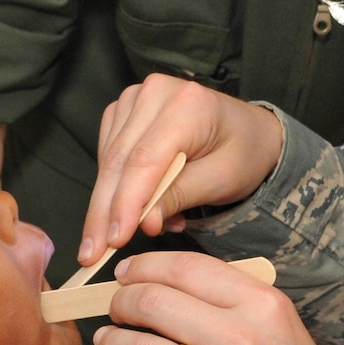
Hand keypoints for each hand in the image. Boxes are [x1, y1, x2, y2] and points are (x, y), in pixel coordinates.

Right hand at [78, 75, 286, 265]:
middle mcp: (156, 92)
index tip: (114, 239)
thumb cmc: (242, 152)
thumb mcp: (222, 180)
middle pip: (118, 160)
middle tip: (94, 252)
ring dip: (110, 203)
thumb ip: (180, 197)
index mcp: (187, 104)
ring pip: (107, 159)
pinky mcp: (124, 110)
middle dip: (104, 211)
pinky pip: (107, 154)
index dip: (125, 203)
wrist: (249, 131)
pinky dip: (116, 186)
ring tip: (136, 229)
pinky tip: (137, 205)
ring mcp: (136, 98)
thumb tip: (143, 223)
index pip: (144, 160)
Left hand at [93, 250, 343, 344]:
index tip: (127, 274)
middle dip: (121, 302)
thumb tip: (166, 281)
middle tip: (115, 308)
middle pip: (153, 302)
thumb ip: (232, 300)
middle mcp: (242, 340)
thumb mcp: (282, 327)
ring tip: (110, 342)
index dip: (144, 266)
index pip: (186, 268)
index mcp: (263, 306)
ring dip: (113, 341)